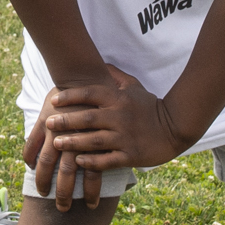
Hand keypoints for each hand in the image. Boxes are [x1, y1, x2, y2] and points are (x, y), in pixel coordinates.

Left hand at [26, 66, 184, 205]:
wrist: (176, 128)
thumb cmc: (150, 107)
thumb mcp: (135, 87)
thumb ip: (116, 76)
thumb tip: (101, 63)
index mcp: (119, 99)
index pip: (91, 94)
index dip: (71, 96)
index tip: (54, 100)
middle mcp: (121, 117)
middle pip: (88, 118)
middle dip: (66, 121)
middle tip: (49, 123)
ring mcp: (126, 137)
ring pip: (94, 141)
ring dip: (73, 142)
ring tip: (57, 143)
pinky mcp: (131, 155)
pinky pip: (107, 160)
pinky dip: (91, 161)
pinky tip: (78, 161)